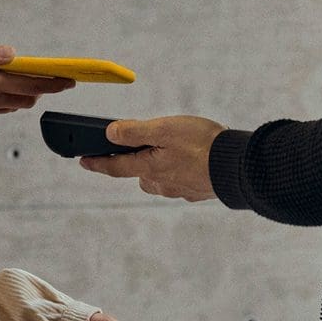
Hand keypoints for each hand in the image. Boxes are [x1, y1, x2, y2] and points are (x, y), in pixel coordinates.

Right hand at [0, 45, 72, 125]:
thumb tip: (12, 53)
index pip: (30, 85)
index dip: (53, 83)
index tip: (71, 79)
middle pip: (28, 97)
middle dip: (46, 88)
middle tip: (60, 78)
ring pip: (16, 104)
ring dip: (29, 94)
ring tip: (37, 81)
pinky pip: (1, 107)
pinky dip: (12, 99)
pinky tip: (8, 90)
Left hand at [78, 115, 222, 202]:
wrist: (238, 166)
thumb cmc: (202, 145)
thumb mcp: (164, 130)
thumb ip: (134, 132)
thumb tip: (109, 134)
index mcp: (148, 169)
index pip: (115, 167)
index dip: (97, 163)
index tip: (83, 161)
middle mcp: (161, 184)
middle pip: (139, 174)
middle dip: (136, 162)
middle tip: (141, 146)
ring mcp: (180, 189)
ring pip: (160, 179)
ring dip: (159, 167)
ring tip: (172, 149)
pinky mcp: (198, 190)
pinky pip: (181, 181)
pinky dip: (181, 171)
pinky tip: (192, 161)